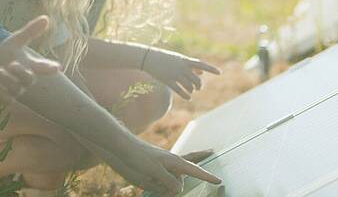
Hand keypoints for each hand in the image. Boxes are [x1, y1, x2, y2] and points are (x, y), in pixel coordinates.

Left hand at [0, 15, 60, 102]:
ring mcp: (17, 90)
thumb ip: (30, 31)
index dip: (50, 68)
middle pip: (30, 79)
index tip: (57, 68)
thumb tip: (46, 18)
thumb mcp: (15, 41)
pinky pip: (7, 99)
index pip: (45, 67)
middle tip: (12, 64)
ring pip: (16, 88)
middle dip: (21, 72)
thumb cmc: (6, 55)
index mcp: (32, 65)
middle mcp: (27, 79)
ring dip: (6, 79)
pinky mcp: (7, 97)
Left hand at [98, 142, 219, 195]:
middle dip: (174, 185)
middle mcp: (170, 163)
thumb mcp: (155, 172)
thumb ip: (169, 182)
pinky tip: (158, 188)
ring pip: (169, 184)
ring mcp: (162, 166)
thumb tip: (178, 189)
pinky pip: (160, 182)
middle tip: (176, 176)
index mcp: (174, 161)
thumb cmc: (137, 156)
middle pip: (181, 181)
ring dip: (162, 189)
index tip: (219, 180)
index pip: (195, 170)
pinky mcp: (152, 169)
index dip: (207, 176)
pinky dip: (160, 188)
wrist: (119, 147)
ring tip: (147, 180)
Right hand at [143, 48, 220, 99]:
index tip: (220, 73)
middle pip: (196, 80)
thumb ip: (191, 66)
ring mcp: (174, 74)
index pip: (201, 65)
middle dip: (199, 85)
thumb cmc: (165, 57)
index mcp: (184, 60)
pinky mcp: (168, 81)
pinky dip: (186, 95)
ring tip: (191, 91)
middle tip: (198, 88)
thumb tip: (202, 73)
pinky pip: (180, 90)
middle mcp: (181, 67)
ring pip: (189, 86)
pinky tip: (188, 98)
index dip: (211, 69)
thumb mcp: (179, 59)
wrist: (148, 57)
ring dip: (192, 90)